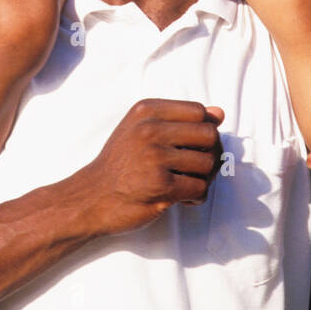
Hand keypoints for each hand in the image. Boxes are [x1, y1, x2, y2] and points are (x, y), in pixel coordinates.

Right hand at [82, 99, 223, 235]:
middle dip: (210, 155)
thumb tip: (220, 113)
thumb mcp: (142, 130)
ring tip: (185, 185)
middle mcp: (149, 129)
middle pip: (209, 136)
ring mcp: (154, 157)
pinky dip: (196, 197)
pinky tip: (181, 199)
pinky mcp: (160, 185)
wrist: (91, 197)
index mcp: (147, 110)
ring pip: (208, 164)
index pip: (199, 112)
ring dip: (204, 180)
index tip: (192, 148)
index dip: (203, 131)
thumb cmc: (121, 164)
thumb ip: (180, 121)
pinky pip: (199, 188)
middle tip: (195, 169)